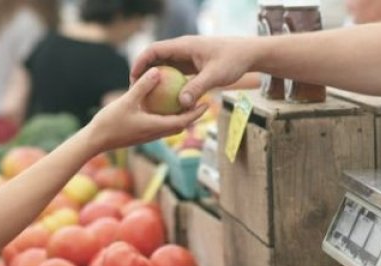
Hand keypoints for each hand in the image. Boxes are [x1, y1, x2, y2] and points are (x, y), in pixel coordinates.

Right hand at [89, 67, 207, 151]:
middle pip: (181, 125)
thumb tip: (157, 71)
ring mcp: (148, 135)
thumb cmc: (110, 122)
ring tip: (187, 102)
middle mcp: (156, 133)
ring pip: (171, 126)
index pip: (183, 121)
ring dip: (181, 116)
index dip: (196, 113)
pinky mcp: (141, 134)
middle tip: (203, 101)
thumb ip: (143, 86)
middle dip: (193, 115)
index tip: (207, 103)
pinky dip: (167, 116)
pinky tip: (164, 105)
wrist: (95, 141)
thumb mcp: (127, 101)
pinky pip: (160, 125)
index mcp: (156, 127)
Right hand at [131, 36, 255, 108]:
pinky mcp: (193, 66)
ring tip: (146, 97)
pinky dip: (169, 85)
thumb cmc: (233, 61)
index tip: (132, 77)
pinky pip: (176, 74)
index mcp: (184, 46)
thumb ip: (197, 88)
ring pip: (165, 67)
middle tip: (134, 90)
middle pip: (156, 59)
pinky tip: (166, 101)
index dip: (140, 62)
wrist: (248, 54)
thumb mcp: (215, 75)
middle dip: (144, 73)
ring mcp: (187, 57)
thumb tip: (182, 104)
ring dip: (155, 80)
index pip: (154, 50)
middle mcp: (183, 50)